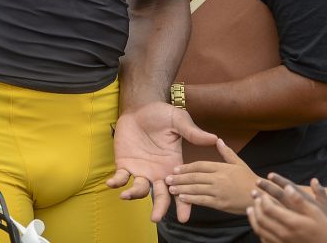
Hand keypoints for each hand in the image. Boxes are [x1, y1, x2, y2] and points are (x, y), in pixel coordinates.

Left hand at [107, 102, 218, 222]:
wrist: (140, 108)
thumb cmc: (161, 114)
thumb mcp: (178, 120)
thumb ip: (192, 132)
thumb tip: (214, 138)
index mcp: (173, 165)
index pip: (182, 187)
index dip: (184, 203)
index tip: (184, 217)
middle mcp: (158, 172)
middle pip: (160, 196)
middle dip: (159, 208)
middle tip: (156, 218)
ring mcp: (141, 170)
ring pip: (139, 189)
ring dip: (133, 194)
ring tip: (127, 195)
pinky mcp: (125, 164)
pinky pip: (120, 177)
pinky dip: (116, 182)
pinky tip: (112, 183)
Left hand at [164, 138, 257, 217]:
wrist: (261, 197)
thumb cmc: (250, 179)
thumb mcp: (239, 163)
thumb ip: (226, 152)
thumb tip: (218, 139)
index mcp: (222, 167)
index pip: (200, 165)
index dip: (186, 167)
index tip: (175, 168)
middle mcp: (219, 178)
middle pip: (195, 176)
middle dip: (180, 177)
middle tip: (167, 178)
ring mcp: (219, 191)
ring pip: (196, 188)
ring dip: (181, 188)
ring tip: (170, 188)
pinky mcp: (220, 203)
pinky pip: (203, 200)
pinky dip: (191, 198)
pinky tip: (182, 198)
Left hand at [247, 175, 326, 242]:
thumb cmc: (325, 230)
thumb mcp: (317, 212)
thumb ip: (300, 199)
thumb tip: (287, 187)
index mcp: (292, 222)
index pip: (268, 208)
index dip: (262, 199)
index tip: (262, 192)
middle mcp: (284, 233)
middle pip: (261, 218)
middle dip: (255, 206)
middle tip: (254, 196)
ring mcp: (281, 242)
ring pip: (260, 230)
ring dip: (253, 218)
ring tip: (250, 209)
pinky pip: (264, 239)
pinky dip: (258, 230)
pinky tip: (258, 225)